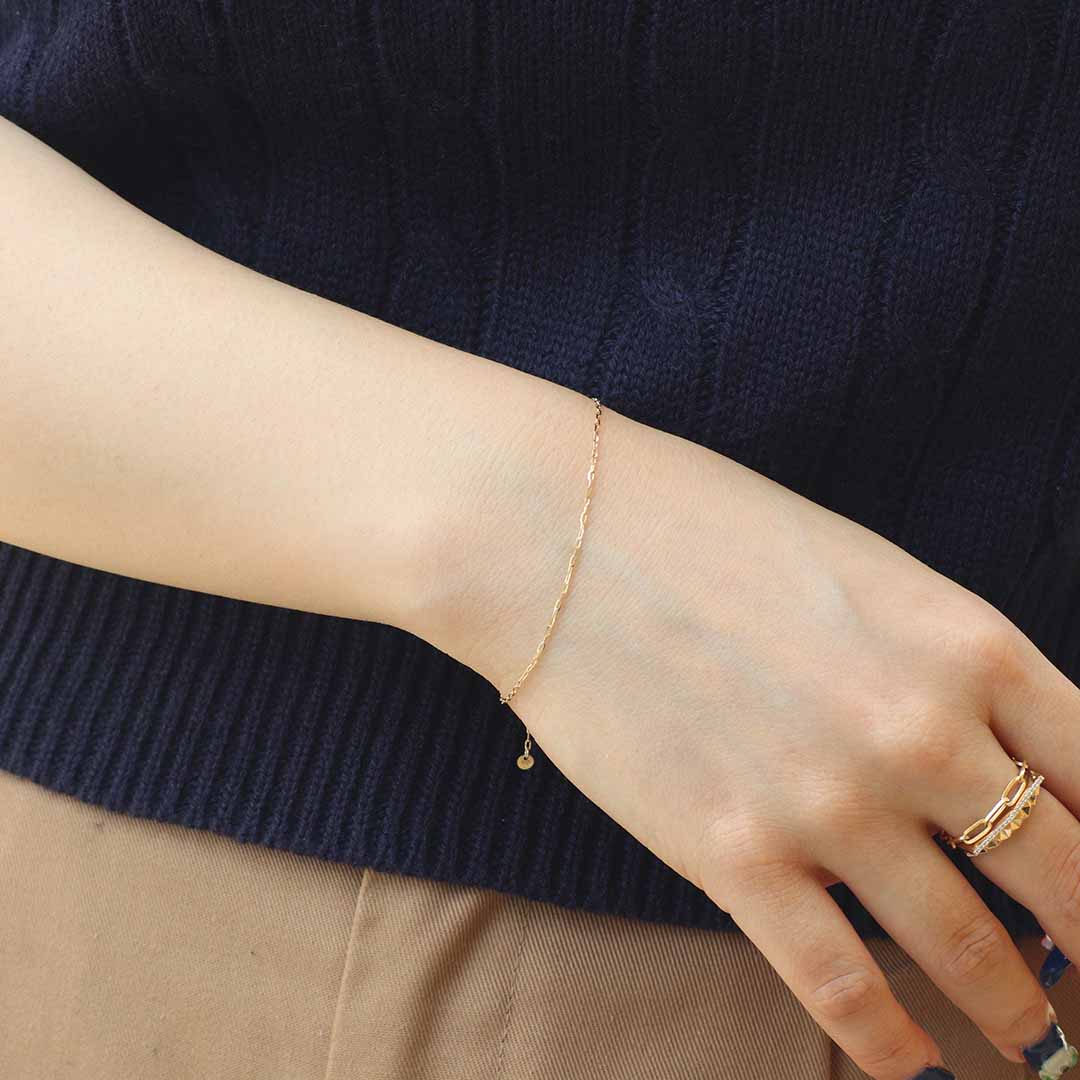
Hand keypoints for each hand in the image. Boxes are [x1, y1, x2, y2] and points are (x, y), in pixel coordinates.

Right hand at [433, 396, 1079, 1079]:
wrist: (557, 535)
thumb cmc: (705, 529)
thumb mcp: (859, 572)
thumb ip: (940, 662)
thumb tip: (996, 757)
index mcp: (965, 643)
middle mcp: (920, 734)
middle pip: (1069, 881)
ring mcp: (830, 803)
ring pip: (969, 952)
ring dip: (1018, 1011)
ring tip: (1037, 1045)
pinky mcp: (734, 856)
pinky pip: (843, 987)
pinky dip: (894, 1047)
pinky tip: (917, 1068)